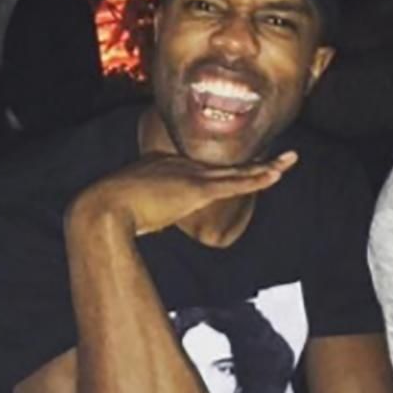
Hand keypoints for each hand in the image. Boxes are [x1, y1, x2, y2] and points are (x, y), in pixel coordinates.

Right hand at [70, 151, 297, 235]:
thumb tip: (143, 233)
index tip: (241, 173)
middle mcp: (180, 164)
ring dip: (267, 167)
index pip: (202, 170)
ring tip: (291, 161)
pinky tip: (276, 174)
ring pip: (237, 171)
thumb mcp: (128, 212)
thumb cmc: (105, 214)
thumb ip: (142, 218)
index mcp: (163, 166)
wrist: (101, 209)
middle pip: (225, 165)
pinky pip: (235, 183)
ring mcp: (189, 174)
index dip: (224, 173)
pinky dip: (258, 178)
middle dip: (254, 164)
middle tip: (280, 159)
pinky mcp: (197, 188)